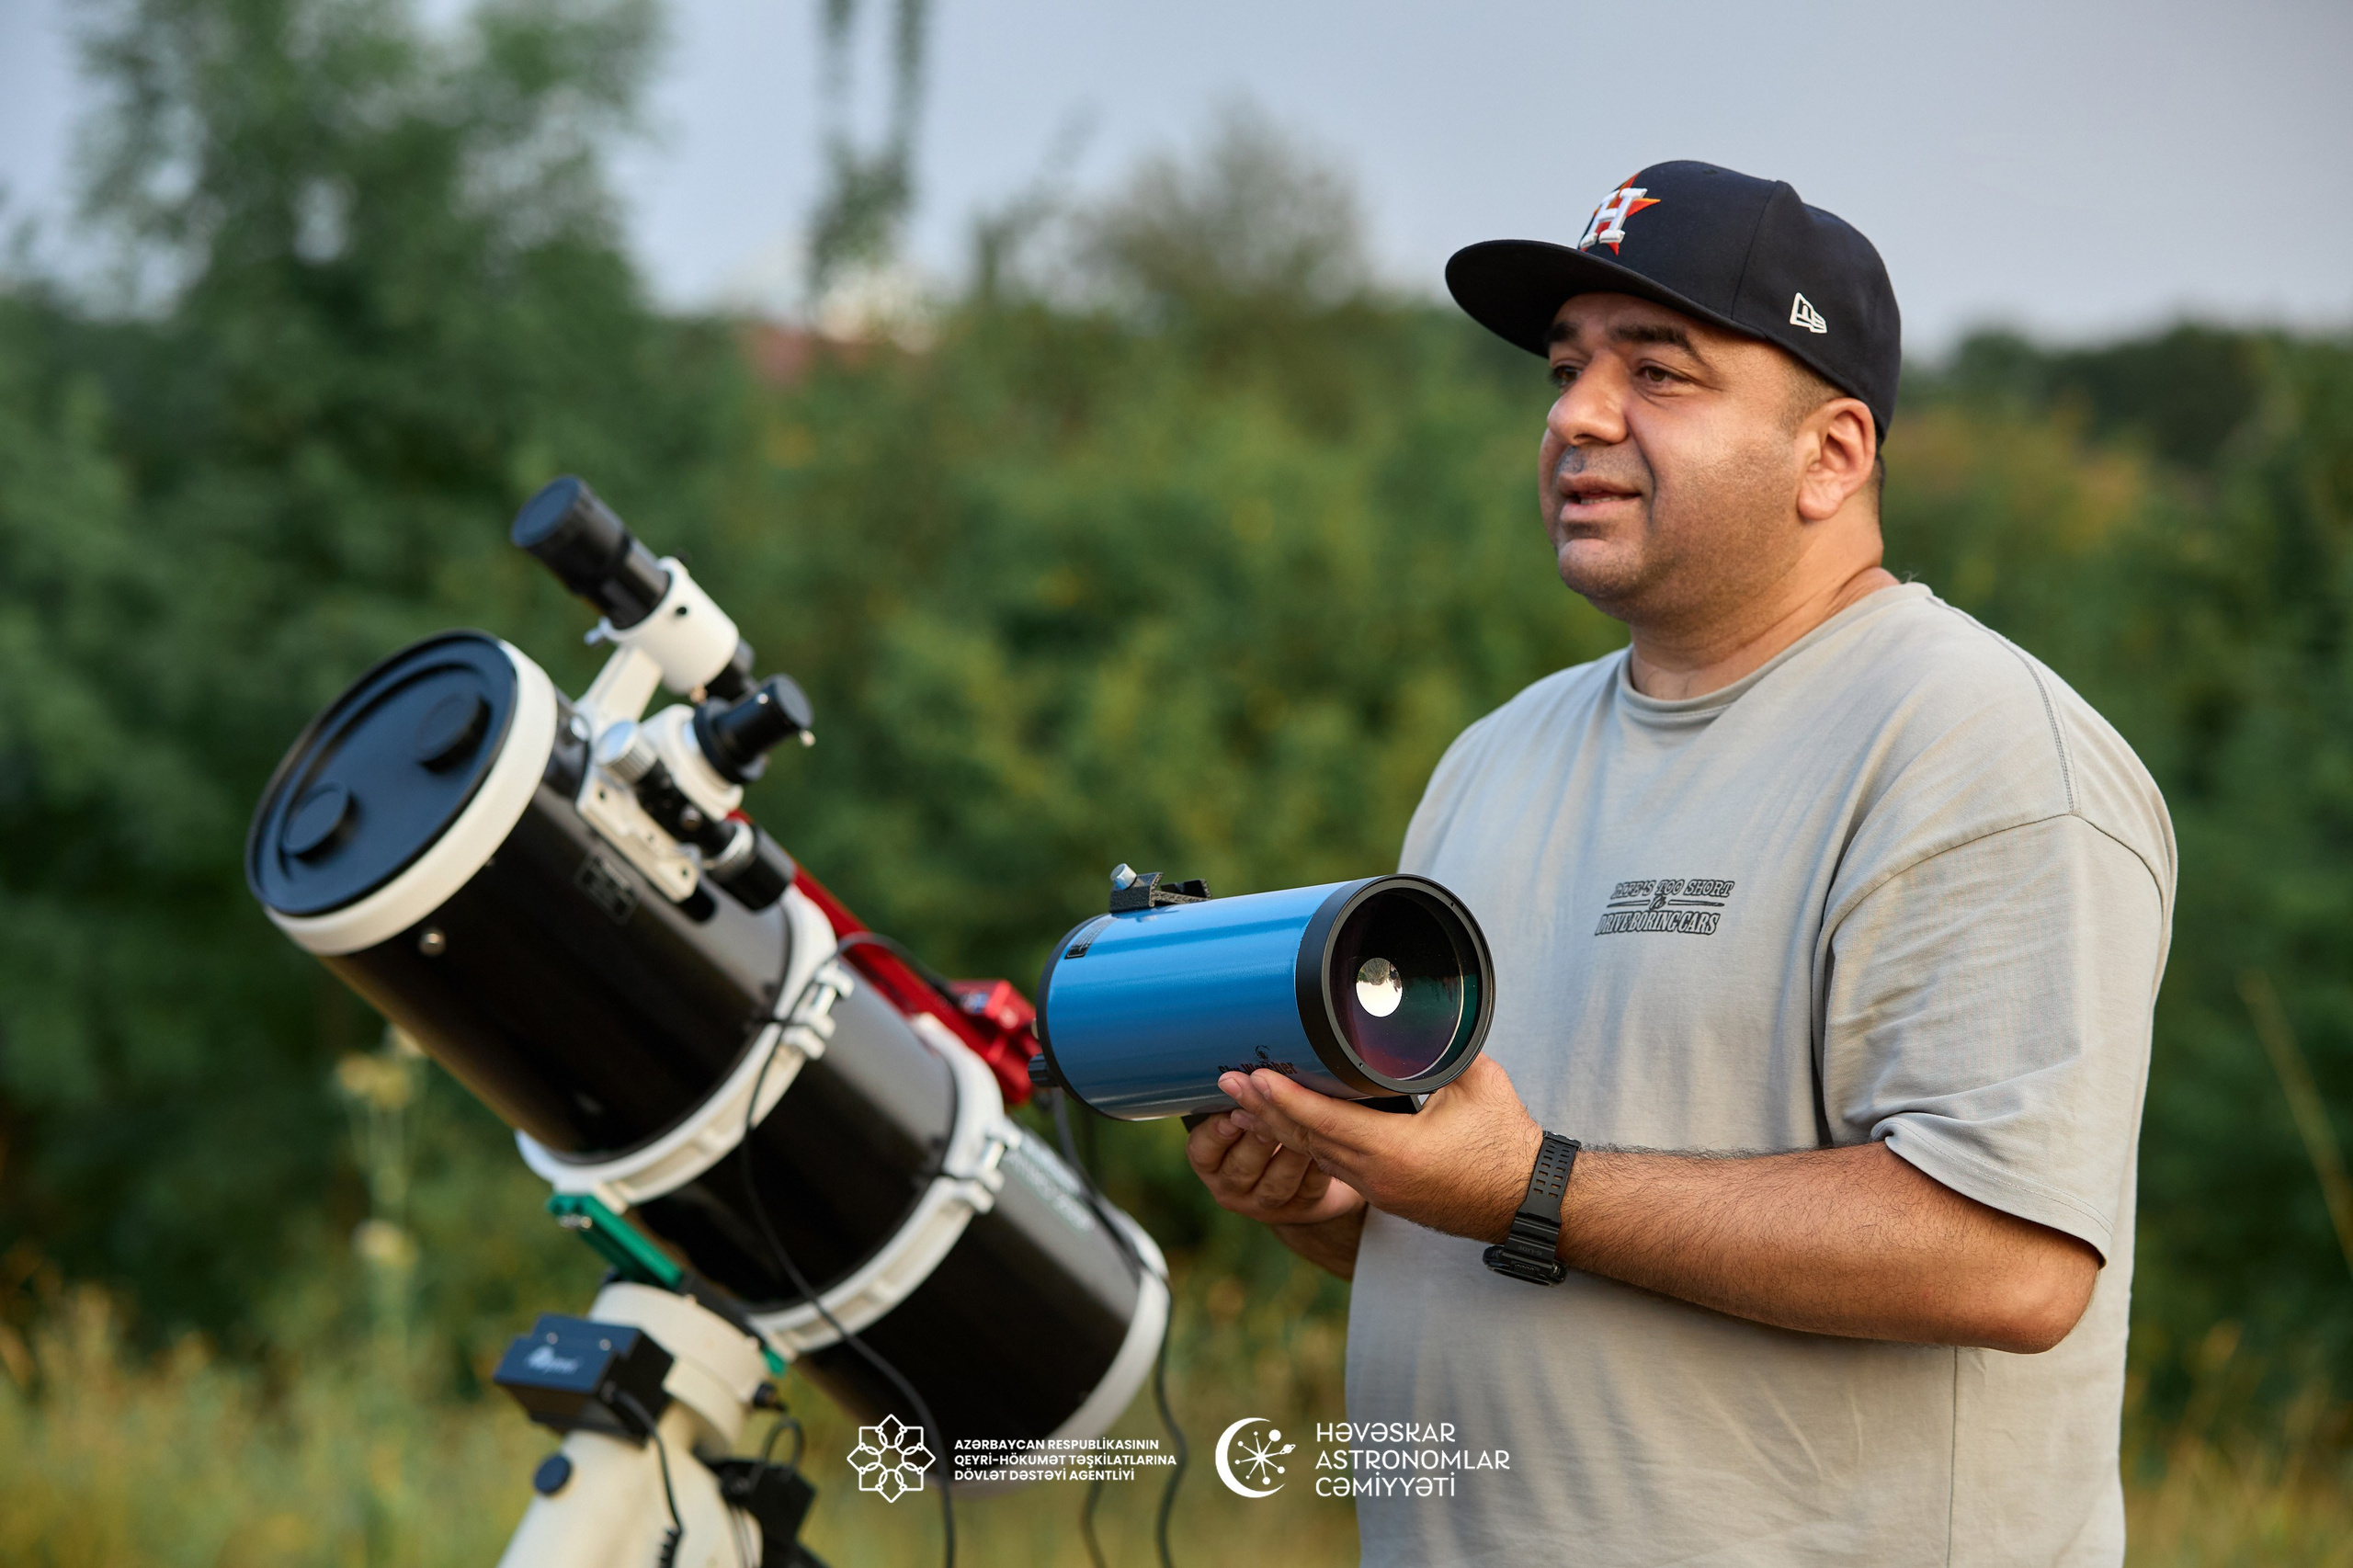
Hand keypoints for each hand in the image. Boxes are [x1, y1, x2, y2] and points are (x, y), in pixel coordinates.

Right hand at [1186, 1109, 1367, 1226]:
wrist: (1302, 1168)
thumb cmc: (1267, 1125)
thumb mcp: (1246, 1111)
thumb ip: (1241, 1096)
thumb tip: (1247, 1066)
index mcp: (1211, 1162)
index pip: (1202, 1151)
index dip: (1216, 1133)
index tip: (1232, 1113)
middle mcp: (1231, 1187)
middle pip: (1240, 1168)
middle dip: (1258, 1138)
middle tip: (1274, 1111)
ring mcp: (1265, 1204)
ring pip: (1276, 1184)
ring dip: (1292, 1153)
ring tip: (1306, 1125)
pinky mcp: (1300, 1210)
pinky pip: (1310, 1190)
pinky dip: (1319, 1168)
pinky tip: (1329, 1146)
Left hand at [1218, 1056, 1542, 1242]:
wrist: (1529, 1202)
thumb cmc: (1508, 1146)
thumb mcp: (1476, 1083)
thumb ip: (1438, 1049)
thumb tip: (1415, 1016)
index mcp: (1394, 1153)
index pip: (1323, 1121)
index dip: (1285, 1097)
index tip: (1254, 1076)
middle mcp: (1377, 1178)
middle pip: (1307, 1141)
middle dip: (1265, 1110)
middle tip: (1228, 1083)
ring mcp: (1379, 1191)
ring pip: (1317, 1156)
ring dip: (1280, 1128)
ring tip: (1246, 1102)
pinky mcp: (1387, 1195)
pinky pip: (1335, 1167)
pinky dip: (1307, 1144)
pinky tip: (1292, 1128)